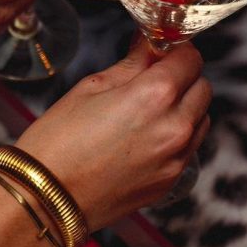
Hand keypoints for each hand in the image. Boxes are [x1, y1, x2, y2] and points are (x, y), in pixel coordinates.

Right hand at [16, 37, 211, 223]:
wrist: (43, 201)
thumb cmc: (58, 142)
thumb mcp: (91, 87)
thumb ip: (132, 63)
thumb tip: (150, 45)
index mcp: (155, 96)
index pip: (191, 58)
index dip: (175, 51)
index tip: (160, 52)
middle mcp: (175, 127)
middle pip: (203, 87)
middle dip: (183, 77)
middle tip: (154, 78)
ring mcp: (177, 159)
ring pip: (201, 119)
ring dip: (185, 108)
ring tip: (149, 110)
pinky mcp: (171, 182)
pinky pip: (190, 149)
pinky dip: (178, 137)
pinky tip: (146, 137)